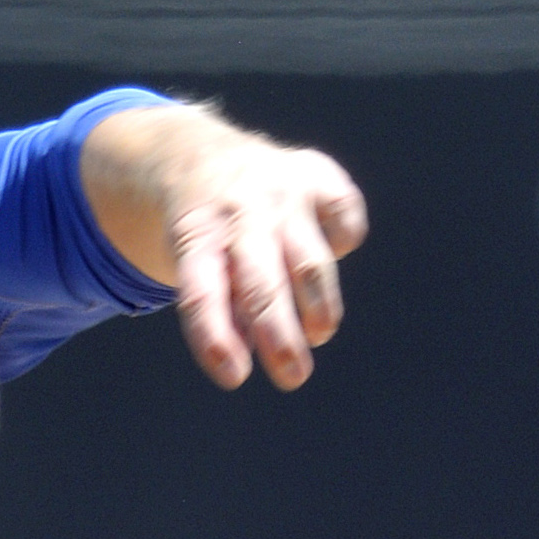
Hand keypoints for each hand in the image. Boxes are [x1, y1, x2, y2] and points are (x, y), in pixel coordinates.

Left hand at [83, 105, 368, 391]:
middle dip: (279, 334)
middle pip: (261, 282)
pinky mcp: (319, 176)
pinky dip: (341, 245)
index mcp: (194, 236)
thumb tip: (247, 361)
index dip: (215, 338)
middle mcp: (238, 210)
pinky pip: (343, 219)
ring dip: (318, 308)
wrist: (206, 160)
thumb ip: (222, 313)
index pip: (201, 294)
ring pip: (309, 261)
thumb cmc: (206, 239)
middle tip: (293, 377)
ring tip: (317, 335)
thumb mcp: (196, 269)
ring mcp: (281, 190)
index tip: (234, 377)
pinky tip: (321, 261)